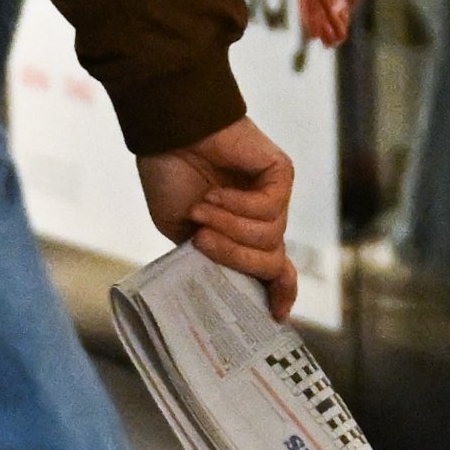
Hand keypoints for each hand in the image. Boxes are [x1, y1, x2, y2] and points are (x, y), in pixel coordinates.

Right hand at [138, 118, 300, 315]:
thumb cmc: (170, 176)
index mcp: (241, 234)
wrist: (168, 134)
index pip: (274, 270)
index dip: (279, 293)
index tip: (274, 315)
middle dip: (235, 258)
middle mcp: (263, 219)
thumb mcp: (180, 231)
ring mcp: (274, 197)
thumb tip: (229, 282)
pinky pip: (269, 209)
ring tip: (202, 208)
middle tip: (202, 240)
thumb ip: (206, 256)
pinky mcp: (280, 174)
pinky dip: (237, 206)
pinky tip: (216, 192)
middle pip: (270, 262)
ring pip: (269, 238)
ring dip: (230, 227)